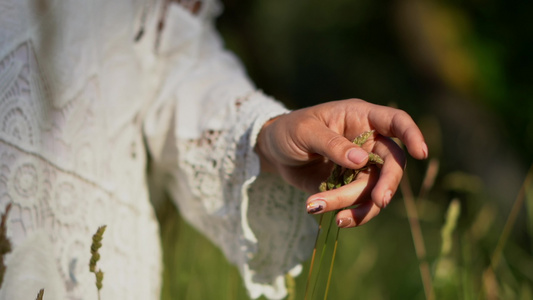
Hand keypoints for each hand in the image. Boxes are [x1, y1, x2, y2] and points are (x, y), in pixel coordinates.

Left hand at [255, 99, 427, 227]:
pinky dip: (348, 213)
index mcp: (361, 117)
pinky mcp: (349, 186)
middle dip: (386, 184)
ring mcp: (361, 166)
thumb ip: (332, 144)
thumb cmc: (290, 130)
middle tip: (377, 201)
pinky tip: (327, 215)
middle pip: (392, 164)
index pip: (396, 121)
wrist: (274, 152)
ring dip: (355, 205)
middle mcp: (367, 142)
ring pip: (373, 190)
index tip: (420, 154)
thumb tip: (361, 160)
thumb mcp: (305, 131)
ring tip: (325, 210)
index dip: (411, 135)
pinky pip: (359, 203)